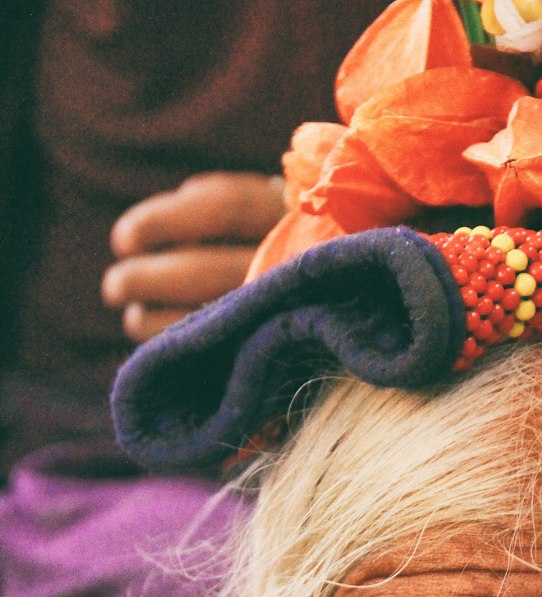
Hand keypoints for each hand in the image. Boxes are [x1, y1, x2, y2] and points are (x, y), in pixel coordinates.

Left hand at [102, 172, 285, 340]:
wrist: (335, 288)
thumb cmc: (270, 240)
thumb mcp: (252, 209)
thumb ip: (206, 209)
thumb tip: (131, 243)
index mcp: (289, 212)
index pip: (224, 207)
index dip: (165, 220)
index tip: (122, 241)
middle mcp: (297, 261)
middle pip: (209, 271)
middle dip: (149, 280)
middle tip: (114, 287)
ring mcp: (294, 307)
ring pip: (216, 316)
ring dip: (159, 321)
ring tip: (132, 318)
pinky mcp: (282, 343)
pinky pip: (224, 351)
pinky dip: (181, 342)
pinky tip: (159, 340)